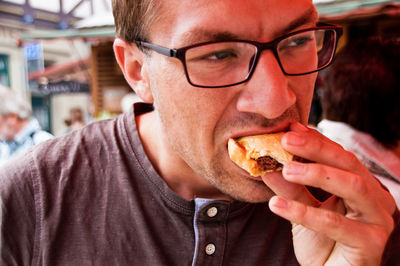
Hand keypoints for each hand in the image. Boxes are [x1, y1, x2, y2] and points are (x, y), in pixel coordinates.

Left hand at [261, 122, 395, 265]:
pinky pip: (336, 224)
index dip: (315, 140)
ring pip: (352, 186)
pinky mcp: (371, 242)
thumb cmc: (320, 241)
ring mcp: (377, 219)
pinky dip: (304, 212)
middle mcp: (375, 197)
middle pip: (348, 163)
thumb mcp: (301, 207)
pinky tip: (277, 205)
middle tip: (287, 140)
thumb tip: (268, 164)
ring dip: (316, 174)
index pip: (339, 155)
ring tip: (285, 170)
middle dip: (317, 149)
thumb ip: (289, 187)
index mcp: (361, 184)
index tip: (289, 129)